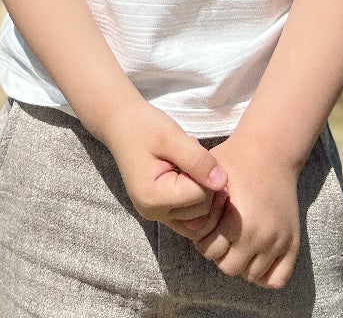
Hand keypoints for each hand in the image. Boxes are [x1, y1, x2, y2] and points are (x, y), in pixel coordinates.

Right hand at [101, 100, 228, 240]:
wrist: (120, 124)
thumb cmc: (143, 127)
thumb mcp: (171, 136)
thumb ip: (197, 159)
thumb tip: (222, 182)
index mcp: (152, 197)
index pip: (201, 195)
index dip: (206, 172)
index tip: (193, 149)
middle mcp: (153, 213)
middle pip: (202, 209)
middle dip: (205, 182)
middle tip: (192, 155)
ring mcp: (157, 215)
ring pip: (200, 216)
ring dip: (203, 190)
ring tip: (188, 165)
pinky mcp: (162, 211)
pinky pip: (191, 217)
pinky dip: (197, 199)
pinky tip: (189, 176)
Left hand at [193, 136, 300, 288]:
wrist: (270, 152)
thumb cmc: (234, 162)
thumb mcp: (209, 178)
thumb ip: (197, 204)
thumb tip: (187, 227)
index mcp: (238, 221)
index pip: (209, 251)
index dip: (202, 239)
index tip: (205, 227)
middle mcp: (261, 236)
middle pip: (229, 268)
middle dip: (220, 253)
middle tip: (220, 234)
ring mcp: (279, 241)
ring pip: (252, 276)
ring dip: (241, 262)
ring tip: (236, 241)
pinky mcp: (293, 243)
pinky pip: (278, 279)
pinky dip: (265, 274)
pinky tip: (254, 255)